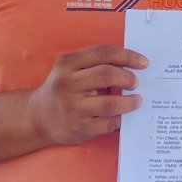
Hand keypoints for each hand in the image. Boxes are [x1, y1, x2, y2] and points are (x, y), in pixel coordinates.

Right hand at [26, 45, 147, 145]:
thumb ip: (95, 64)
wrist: (38, 117)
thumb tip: (132, 65)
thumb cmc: (63, 89)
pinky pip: (108, 123)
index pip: (103, 53)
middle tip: (136, 82)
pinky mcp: (78, 127)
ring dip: (129, 101)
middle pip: (106, 74)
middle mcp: (67, 83)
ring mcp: (72, 107)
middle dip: (128, 77)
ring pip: (109, 102)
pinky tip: (124, 116)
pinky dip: (121, 119)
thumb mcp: (70, 69)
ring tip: (136, 100)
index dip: (127, 56)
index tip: (143, 62)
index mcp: (68, 63)